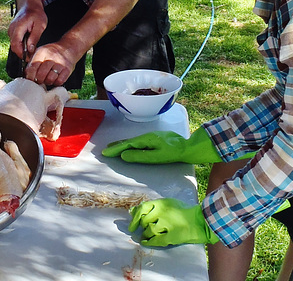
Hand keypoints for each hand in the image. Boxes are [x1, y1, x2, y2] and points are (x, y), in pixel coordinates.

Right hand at [8, 4, 46, 60]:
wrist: (30, 5)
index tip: (28, 58)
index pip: (15, 45)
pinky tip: (28, 43)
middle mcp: (11, 29)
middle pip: (13, 46)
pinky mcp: (12, 31)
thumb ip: (34, 38)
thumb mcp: (40, 25)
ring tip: (31, 49)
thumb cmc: (36, 14)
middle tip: (31, 56)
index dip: (21, 54)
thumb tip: (30, 50)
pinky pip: (15, 40)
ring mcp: (10, 30)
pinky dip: (20, 44)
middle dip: (21, 53)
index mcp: (18, 27)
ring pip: (14, 44)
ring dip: (21, 48)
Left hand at [24, 43, 73, 86]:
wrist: (69, 47)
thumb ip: (33, 62)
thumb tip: (26, 75)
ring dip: (47, 82)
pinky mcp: (68, 69)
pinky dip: (56, 82)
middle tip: (39, 80)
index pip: (33, 67)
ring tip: (47, 79)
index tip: (30, 79)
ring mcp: (60, 63)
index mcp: (42, 52)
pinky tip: (55, 78)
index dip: (30, 76)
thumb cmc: (53, 52)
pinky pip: (60, 81)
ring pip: (50, 79)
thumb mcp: (41, 52)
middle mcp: (52, 57)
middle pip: (41, 74)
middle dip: (38, 80)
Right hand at [102, 127, 221, 163]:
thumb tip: (124, 155)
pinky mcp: (155, 138)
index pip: (127, 145)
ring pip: (133, 140)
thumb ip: (140, 156)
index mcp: (146, 139)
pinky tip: (129, 146)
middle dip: (116, 145)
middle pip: (129, 141)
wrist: (187, 147)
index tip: (105, 152)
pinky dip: (130, 143)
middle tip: (105, 149)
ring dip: (122, 144)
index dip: (116, 148)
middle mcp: (147, 136)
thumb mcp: (156, 157)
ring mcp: (151, 136)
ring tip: (113, 147)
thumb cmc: (172, 153)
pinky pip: (138, 141)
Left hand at [129, 199, 219, 246]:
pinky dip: (149, 242)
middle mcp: (162, 212)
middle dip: (141, 226)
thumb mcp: (168, 203)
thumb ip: (153, 206)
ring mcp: (166, 224)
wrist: (199, 220)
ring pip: (148, 231)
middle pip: (144, 221)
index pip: (142, 208)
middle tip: (141, 230)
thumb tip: (134, 210)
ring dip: (145, 234)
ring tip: (145, 236)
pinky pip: (155, 240)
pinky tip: (146, 242)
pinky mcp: (170, 235)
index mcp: (162, 203)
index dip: (135, 217)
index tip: (133, 223)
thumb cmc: (184, 210)